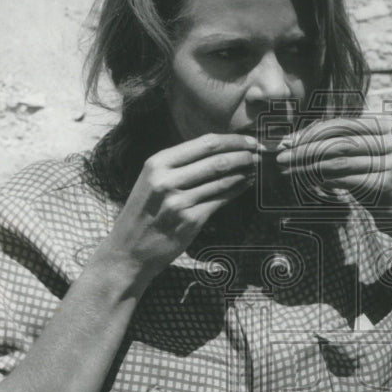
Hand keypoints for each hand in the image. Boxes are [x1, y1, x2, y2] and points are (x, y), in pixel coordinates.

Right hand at [94, 132, 258, 284]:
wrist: (129, 251)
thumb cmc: (143, 213)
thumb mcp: (151, 180)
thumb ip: (179, 165)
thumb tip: (219, 149)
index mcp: (157, 163)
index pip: (204, 143)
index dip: (233, 140)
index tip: (251, 141)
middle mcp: (166, 180)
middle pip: (217, 160)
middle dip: (245, 154)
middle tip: (262, 153)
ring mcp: (179, 201)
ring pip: (222, 180)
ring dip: (245, 173)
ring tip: (257, 169)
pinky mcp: (190, 221)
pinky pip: (221, 200)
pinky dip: (237, 191)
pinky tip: (246, 186)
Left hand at [274, 116, 391, 232]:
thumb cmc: (379, 188)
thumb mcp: (364, 160)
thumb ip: (341, 146)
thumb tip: (298, 139)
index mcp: (390, 126)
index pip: (344, 124)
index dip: (313, 131)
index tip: (288, 141)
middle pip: (339, 141)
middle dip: (306, 148)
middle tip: (282, 156)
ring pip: (339, 159)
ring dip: (308, 165)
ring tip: (287, 169)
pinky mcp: (388, 182)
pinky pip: (346, 178)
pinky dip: (322, 179)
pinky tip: (305, 180)